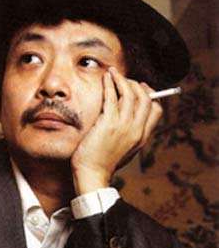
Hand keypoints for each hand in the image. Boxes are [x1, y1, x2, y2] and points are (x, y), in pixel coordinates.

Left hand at [71, 67, 162, 194]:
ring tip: (112, 73)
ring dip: (122, 79)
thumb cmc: (102, 163)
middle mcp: (137, 130)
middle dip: (136, 84)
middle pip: (146, 98)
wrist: (92, 174)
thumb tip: (126, 119)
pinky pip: (112, 96)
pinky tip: (106, 78)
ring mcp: (124, 126)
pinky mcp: (108, 123)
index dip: (150, 96)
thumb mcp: (123, 150)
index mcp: (142, 137)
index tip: (139, 89)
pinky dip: (110, 83)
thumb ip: (128, 134)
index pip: (156, 110)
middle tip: (124, 79)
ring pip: (131, 94)